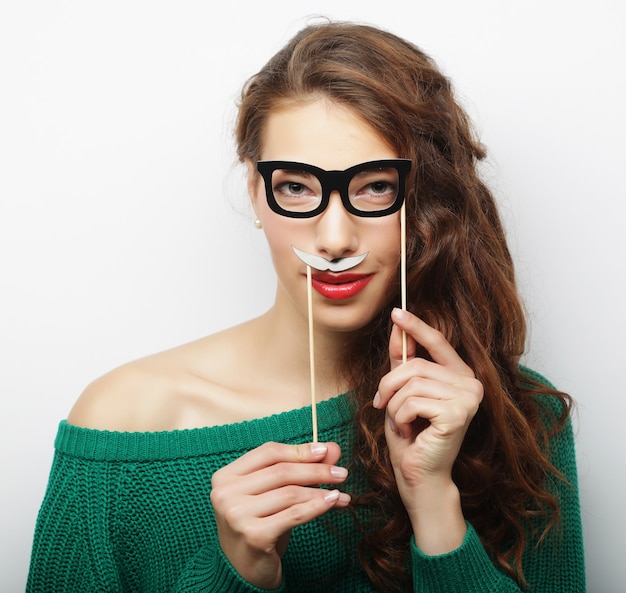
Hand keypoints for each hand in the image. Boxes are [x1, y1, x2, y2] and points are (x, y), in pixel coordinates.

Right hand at [210, 441, 349, 588]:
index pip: (269, 452)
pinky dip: (317, 507)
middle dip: (316, 470)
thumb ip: (301, 467)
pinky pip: (294, 515)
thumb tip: (332, 448)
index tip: (325, 450)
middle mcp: (225, 493)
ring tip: (340, 492)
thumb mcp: (275, 492)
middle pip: (281, 471)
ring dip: (320, 491)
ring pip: (290, 493)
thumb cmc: (259, 524)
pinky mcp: (253, 535)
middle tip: (341, 472)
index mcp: (226, 475)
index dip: (299, 450)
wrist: (243, 569)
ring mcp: (237, 515)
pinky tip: (333, 503)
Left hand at [373, 308, 483, 552]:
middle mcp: (470, 384)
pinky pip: (412, 402)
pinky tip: (409, 432)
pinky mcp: (457, 414)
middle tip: (380, 404)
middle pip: (415, 365)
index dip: (416, 326)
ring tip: (399, 422)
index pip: (437, 342)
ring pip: (410, 383)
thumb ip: (402, 361)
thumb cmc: (412, 435)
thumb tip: (396, 327)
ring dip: (393, 405)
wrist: (418, 474)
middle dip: (388, 384)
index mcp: (460, 376)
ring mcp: (467, 398)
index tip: (396, 312)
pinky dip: (399, 417)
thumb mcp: (402, 392)